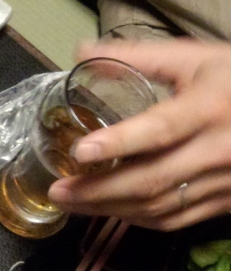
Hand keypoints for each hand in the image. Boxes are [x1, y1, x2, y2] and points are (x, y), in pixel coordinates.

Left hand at [48, 39, 230, 230]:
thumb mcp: (196, 58)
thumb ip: (140, 56)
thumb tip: (82, 51)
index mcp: (208, 109)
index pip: (160, 130)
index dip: (120, 142)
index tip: (80, 151)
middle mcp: (217, 151)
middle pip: (153, 179)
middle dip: (99, 190)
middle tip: (58, 190)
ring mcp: (225, 182)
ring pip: (163, 206)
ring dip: (112, 209)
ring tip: (72, 203)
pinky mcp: (228, 202)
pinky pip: (180, 219)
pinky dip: (141, 219)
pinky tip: (111, 211)